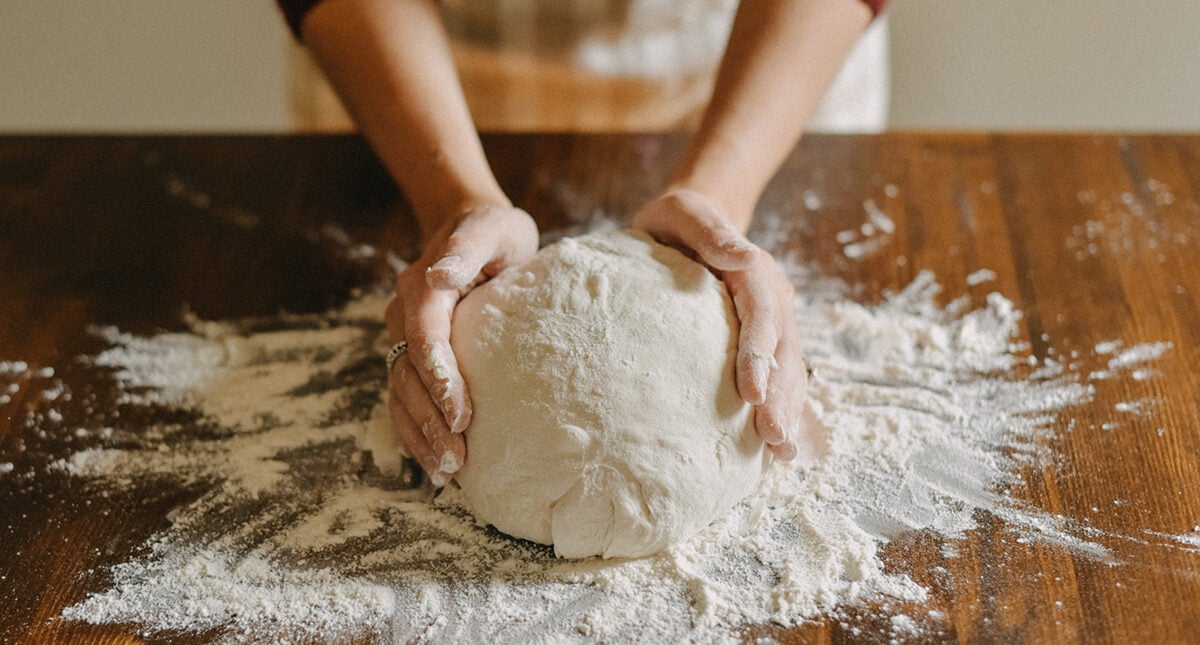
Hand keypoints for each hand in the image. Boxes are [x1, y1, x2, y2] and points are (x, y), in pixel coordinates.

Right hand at [385, 204, 538, 484]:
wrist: (471, 231)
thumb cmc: (492, 234)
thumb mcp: (489, 230)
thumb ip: (466, 250)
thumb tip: (439, 274)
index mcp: (423, 286)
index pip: (424, 335)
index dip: (438, 376)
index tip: (461, 413)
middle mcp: (404, 315)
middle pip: (407, 374)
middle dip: (430, 419)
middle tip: (457, 457)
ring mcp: (403, 338)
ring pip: (401, 393)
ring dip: (420, 434)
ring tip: (447, 471)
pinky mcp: (412, 357)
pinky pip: (405, 400)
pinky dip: (416, 433)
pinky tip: (435, 465)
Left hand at [633, 188, 810, 460]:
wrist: (692, 222)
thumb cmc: (679, 221)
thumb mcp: (684, 212)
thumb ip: (711, 231)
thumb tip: (744, 255)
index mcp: (755, 271)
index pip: (762, 313)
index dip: (760, 354)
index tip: (752, 391)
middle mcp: (772, 299)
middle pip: (784, 351)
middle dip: (781, 397)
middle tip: (775, 439)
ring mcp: (772, 322)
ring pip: (788, 370)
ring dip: (788, 411)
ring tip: (783, 452)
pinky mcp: (762, 341)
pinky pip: (777, 377)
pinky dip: (780, 409)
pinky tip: (773, 448)